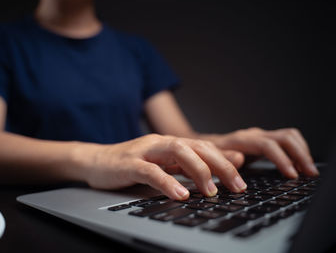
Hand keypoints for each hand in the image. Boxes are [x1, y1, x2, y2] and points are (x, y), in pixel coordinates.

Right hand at [86, 134, 246, 199]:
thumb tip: (218, 170)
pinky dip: (168, 182)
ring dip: (199, 171)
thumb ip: (186, 166)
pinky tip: (180, 194)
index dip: (226, 161)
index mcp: (170, 144)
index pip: (204, 147)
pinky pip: (151, 171)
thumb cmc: (130, 165)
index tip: (242, 180)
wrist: (96, 161)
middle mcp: (161, 143)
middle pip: (197, 146)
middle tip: (237, 186)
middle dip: (221, 165)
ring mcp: (145, 151)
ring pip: (178, 152)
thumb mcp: (163, 164)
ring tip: (212, 191)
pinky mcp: (129, 164)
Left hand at [210, 127, 317, 177]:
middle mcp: (254, 135)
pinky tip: (300, 166)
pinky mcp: (265, 142)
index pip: (268, 145)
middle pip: (285, 137)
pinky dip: (297, 152)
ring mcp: (261, 137)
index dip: (281, 159)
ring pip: (289, 137)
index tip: (292, 175)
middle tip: (309, 173)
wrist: (204, 147)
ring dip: (302, 152)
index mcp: (242, 140)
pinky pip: (287, 142)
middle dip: (300, 154)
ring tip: (308, 170)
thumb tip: (239, 159)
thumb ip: (224, 159)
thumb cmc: (208, 155)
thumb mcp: (211, 159)